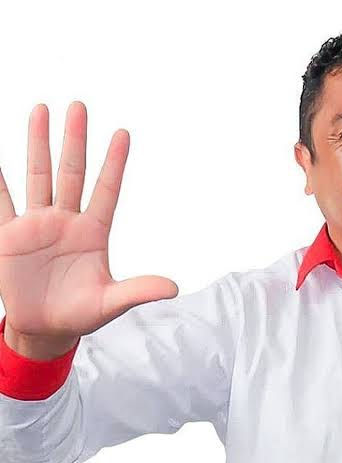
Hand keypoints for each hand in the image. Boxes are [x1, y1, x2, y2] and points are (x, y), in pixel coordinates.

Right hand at [0, 101, 177, 357]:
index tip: (123, 134)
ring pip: (39, 176)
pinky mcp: (10, 237)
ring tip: (41, 109)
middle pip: (72, 172)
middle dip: (75, 140)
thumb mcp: (110, 303)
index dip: (114, 163)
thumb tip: (174, 288)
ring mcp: (37, 225)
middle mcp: (67, 221)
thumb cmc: (81, 315)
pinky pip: (1, 203)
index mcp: (93, 232)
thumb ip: (138, 291)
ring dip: (39, 144)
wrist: (45, 328)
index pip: (106, 190)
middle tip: (79, 106)